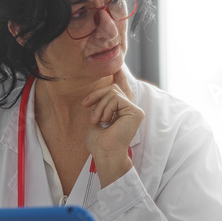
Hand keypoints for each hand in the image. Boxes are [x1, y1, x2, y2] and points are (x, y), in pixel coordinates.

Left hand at [81, 69, 142, 186]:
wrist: (104, 154)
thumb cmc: (99, 142)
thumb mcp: (97, 116)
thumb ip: (101, 103)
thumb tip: (106, 89)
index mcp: (122, 111)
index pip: (123, 90)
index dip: (121, 77)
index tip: (118, 67)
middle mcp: (130, 110)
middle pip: (112, 88)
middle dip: (96, 95)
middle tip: (86, 105)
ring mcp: (134, 111)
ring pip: (112, 92)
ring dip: (99, 106)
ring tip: (97, 120)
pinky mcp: (135, 112)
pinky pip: (116, 98)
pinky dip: (106, 108)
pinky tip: (106, 120)